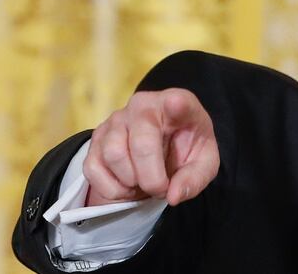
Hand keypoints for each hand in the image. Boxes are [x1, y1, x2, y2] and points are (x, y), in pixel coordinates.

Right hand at [83, 88, 219, 206]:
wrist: (163, 145)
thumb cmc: (186, 149)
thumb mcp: (204, 164)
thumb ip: (194, 179)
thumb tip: (173, 196)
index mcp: (178, 103)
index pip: (177, 101)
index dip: (176, 105)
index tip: (177, 104)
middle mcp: (143, 104)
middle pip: (141, 143)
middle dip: (151, 178)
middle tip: (161, 189)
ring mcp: (116, 119)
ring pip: (114, 156)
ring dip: (131, 182)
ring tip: (144, 182)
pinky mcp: (96, 137)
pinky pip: (94, 168)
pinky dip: (112, 188)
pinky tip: (127, 184)